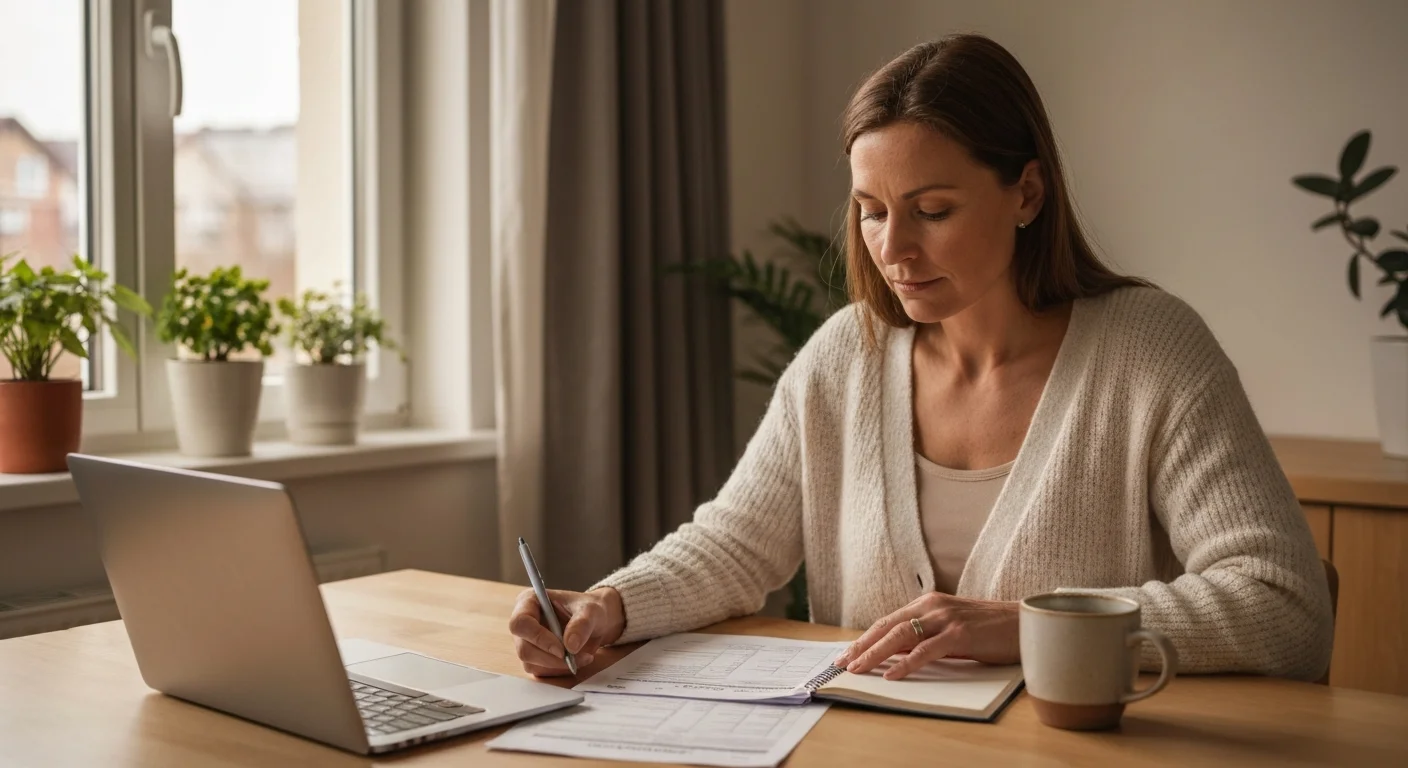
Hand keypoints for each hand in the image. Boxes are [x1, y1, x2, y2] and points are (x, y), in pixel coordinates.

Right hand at [509, 587, 624, 676]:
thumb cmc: (589, 610)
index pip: (521, 623)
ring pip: (532, 664)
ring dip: (559, 666)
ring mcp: (527, 643)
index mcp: (529, 602)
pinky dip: (560, 670)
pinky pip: (541, 672)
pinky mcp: (534, 659)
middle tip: (576, 657)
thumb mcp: (592, 610)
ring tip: (583, 657)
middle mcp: (523, 624)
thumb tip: (570, 645)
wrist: (596, 623)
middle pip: (524, 649)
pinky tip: (577, 661)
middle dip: (551, 658)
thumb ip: (582, 623)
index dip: (538, 638)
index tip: (562, 648)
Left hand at [831, 593, 1018, 679]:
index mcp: (928, 603)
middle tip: (842, 664)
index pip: (888, 621)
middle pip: (888, 626)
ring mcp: (946, 618)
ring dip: (875, 654)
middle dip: (862, 646)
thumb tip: (895, 654)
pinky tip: (893, 675)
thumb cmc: (990, 629)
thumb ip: (925, 637)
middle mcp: (933, 606)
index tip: (847, 653)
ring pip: (901, 636)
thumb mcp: (951, 630)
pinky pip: (926, 650)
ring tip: (858, 669)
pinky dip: (906, 663)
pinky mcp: (961, 634)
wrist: (1026, 622)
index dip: (865, 638)